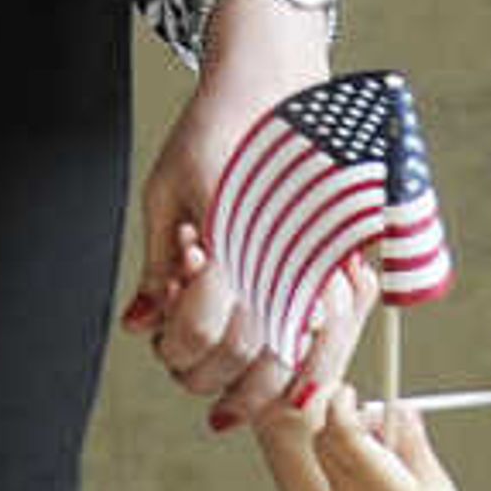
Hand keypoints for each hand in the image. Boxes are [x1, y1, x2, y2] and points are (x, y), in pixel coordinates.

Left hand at [126, 0, 356, 429]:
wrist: (274, 85)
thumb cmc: (216, 131)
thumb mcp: (167, 190)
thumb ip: (156, 265)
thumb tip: (140, 325)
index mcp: (233, 232)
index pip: (203, 325)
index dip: (177, 345)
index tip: (163, 343)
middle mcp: (288, 253)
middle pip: (252, 353)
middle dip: (212, 377)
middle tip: (186, 375)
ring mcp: (328, 261)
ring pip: (305, 361)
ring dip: (262, 393)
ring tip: (231, 404)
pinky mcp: (351, 264)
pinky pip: (339, 339)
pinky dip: (311, 374)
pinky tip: (283, 390)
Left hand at [279, 392, 475, 490]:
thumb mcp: (437, 489)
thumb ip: (414, 444)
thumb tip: (404, 411)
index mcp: (371, 477)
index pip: (339, 424)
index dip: (339, 401)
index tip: (350, 391)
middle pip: (327, 442)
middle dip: (342, 423)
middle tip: (372, 422)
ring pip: (329, 468)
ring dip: (346, 453)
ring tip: (385, 463)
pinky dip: (348, 482)